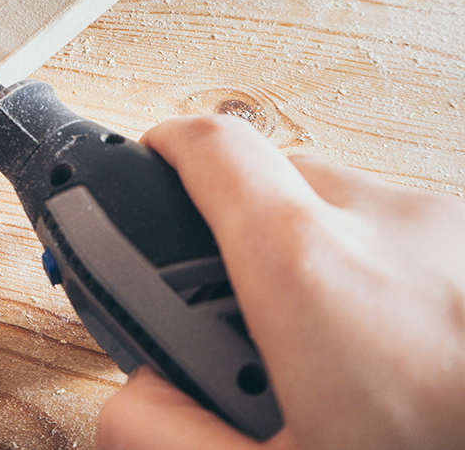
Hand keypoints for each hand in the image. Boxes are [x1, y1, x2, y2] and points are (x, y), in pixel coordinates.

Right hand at [96, 115, 464, 449]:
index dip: (167, 146)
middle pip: (278, 179)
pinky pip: (412, 232)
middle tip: (255, 316)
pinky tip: (408, 350)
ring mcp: (451, 227)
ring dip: (323, 257)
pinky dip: (387, 272)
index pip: (212, 148)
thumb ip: (170, 434)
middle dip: (244, 232)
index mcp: (311, 272)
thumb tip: (133, 395)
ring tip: (346, 352)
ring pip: (350, 207)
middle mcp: (386, 225)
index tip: (151, 161)